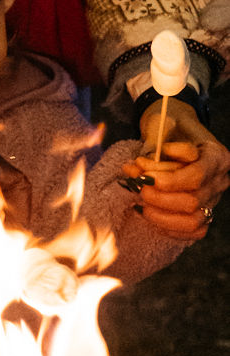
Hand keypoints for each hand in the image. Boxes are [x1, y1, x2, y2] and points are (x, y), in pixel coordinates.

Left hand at [128, 99, 229, 238]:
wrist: (175, 129)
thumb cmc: (169, 126)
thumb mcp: (162, 125)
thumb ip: (154, 146)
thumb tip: (141, 167)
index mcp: (216, 155)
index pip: (197, 176)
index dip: (168, 179)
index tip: (141, 168)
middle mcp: (220, 179)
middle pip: (193, 201)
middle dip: (159, 197)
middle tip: (137, 184)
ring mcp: (213, 198)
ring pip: (193, 220)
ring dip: (161, 214)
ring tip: (140, 202)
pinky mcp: (204, 212)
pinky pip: (193, 230)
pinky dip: (168, 226)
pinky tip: (148, 213)